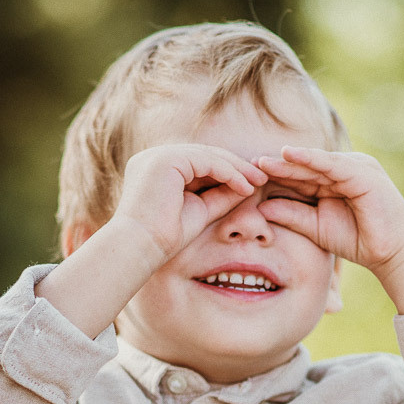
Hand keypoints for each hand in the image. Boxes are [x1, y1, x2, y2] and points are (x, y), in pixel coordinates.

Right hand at [113, 144, 268, 260]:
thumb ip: (219, 196)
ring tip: (259, 181)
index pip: (199, 164)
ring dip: (237, 168)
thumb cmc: (164, 238)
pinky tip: (246, 187)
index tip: (252, 184)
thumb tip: (247, 187)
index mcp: (158, 169)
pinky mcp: (166, 159)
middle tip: (262, 178)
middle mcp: (155, 157)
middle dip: (236, 166)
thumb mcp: (199, 212)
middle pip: (205, 155)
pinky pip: (206, 161)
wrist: (140, 248)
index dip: (228, 172)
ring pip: (208, 155)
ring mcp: (159, 155)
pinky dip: (229, 172)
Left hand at [252, 147, 403, 274]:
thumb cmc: (358, 240)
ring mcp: (357, 168)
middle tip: (249, 163)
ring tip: (263, 159)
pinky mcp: (364, 173)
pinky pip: (334, 164)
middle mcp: (346, 169)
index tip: (248, 177)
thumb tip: (262, 207)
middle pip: (306, 166)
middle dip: (278, 165)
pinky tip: (291, 155)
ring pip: (317, 162)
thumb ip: (292, 215)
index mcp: (335, 180)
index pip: (301, 175)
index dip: (276, 176)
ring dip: (290, 160)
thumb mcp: (316, 227)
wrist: (391, 254)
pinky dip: (313, 159)